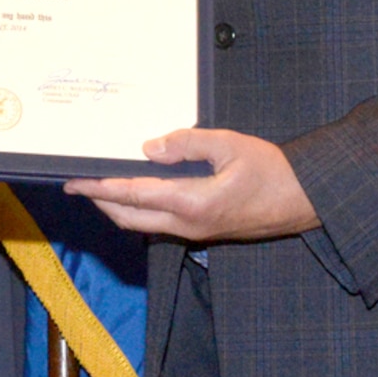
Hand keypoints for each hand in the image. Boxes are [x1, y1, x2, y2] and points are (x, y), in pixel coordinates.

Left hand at [65, 127, 316, 242]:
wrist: (303, 200)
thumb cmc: (271, 171)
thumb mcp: (230, 144)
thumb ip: (187, 143)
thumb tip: (149, 147)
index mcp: (191, 203)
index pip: (132, 195)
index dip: (100, 188)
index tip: (74, 182)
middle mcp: (187, 225)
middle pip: (129, 217)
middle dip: (100, 202)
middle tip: (79, 183)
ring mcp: (195, 232)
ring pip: (143, 224)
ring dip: (118, 207)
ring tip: (101, 186)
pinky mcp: (203, 231)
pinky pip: (160, 224)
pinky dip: (140, 209)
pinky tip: (138, 192)